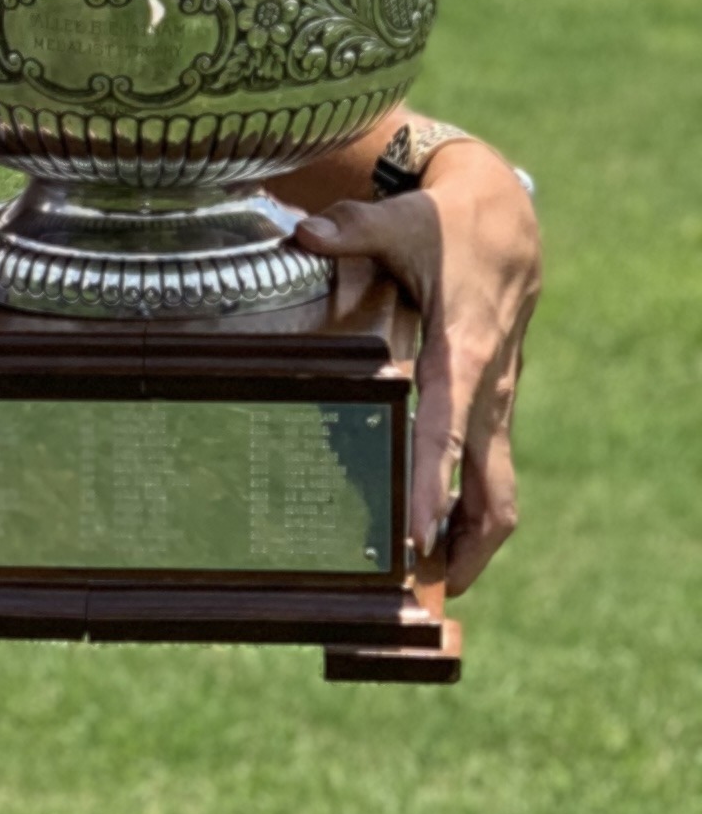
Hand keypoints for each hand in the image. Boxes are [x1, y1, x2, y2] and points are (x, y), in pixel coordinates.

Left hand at [296, 145, 540, 594]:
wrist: (507, 226)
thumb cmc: (448, 228)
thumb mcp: (403, 222)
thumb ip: (353, 229)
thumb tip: (306, 230)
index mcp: (464, 352)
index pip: (449, 429)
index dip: (434, 484)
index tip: (417, 533)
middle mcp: (488, 390)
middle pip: (495, 489)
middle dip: (467, 546)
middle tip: (425, 592)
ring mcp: (496, 403)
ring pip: (501, 492)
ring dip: (474, 542)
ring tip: (432, 587)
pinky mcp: (492, 407)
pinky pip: (492, 474)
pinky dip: (473, 512)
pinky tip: (439, 540)